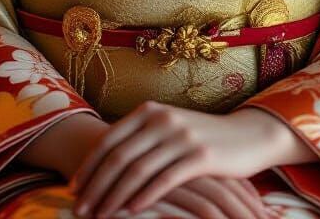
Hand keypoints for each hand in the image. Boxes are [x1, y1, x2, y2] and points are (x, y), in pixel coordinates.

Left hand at [68, 101, 275, 217]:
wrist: (246, 136)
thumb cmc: (200, 138)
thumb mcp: (167, 130)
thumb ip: (139, 139)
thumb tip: (103, 162)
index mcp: (149, 111)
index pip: (109, 140)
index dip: (88, 166)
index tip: (73, 189)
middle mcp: (162, 118)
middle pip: (119, 156)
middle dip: (96, 185)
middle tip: (79, 209)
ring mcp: (181, 136)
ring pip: (138, 170)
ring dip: (114, 196)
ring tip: (100, 216)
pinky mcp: (201, 156)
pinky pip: (166, 179)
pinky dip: (146, 196)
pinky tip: (132, 212)